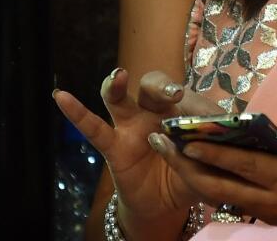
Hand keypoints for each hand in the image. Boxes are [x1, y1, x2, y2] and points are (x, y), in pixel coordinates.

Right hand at [53, 68, 204, 236]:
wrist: (168, 201)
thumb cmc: (193, 170)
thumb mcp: (207, 159)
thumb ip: (208, 147)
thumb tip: (214, 135)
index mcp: (182, 109)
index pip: (188, 96)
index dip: (197, 102)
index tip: (207, 112)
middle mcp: (155, 112)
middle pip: (152, 87)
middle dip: (161, 86)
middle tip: (173, 93)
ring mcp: (131, 127)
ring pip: (120, 99)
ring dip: (117, 85)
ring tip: (118, 76)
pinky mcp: (114, 147)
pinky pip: (94, 129)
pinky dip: (77, 113)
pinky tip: (61, 96)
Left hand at [151, 128, 276, 231]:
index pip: (247, 165)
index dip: (217, 153)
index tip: (189, 140)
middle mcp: (274, 199)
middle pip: (222, 184)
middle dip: (188, 164)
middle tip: (161, 143)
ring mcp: (269, 212)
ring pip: (222, 196)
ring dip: (194, 176)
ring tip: (171, 155)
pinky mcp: (271, 219)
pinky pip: (235, 204)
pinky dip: (212, 189)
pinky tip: (199, 176)